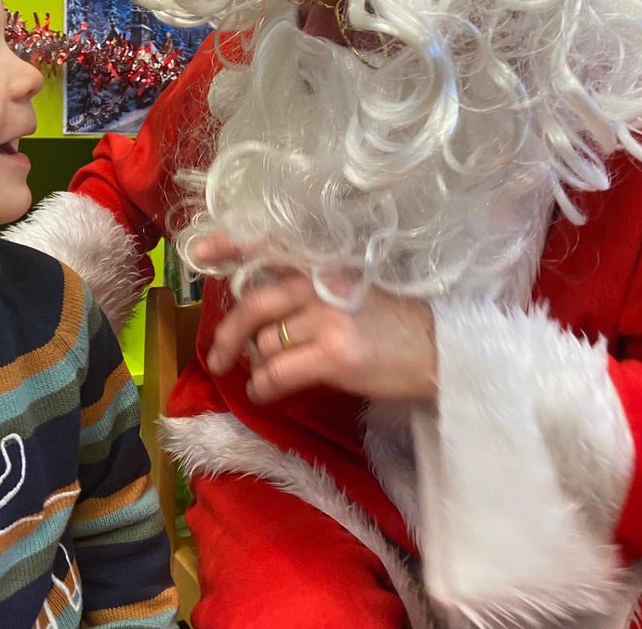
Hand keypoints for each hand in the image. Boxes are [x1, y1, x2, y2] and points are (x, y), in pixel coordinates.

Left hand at [192, 234, 437, 404]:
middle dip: (228, 335)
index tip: (199, 251)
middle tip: (218, 358)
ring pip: (264, 342)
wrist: (442, 351)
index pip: (269, 247)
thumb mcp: (352, 292)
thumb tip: (261, 318)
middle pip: (253, 304)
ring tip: (266, 377)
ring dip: (257, 364)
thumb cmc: (396, 325)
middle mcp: (321, 285)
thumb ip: (309, 293)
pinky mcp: (334, 354)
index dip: (230, 247)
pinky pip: (278, 372)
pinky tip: (265, 393)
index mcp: (323, 265)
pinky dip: (264, 386)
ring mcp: (327, 318)